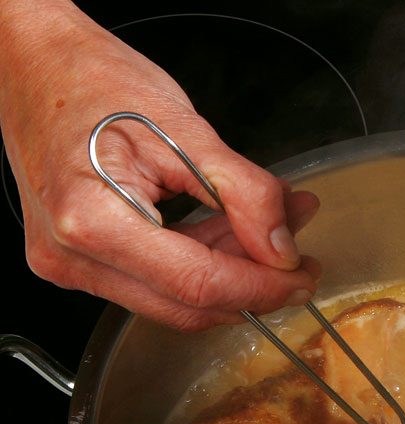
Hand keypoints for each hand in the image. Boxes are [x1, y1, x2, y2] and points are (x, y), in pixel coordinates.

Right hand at [0, 0, 319, 330]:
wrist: (32, 65)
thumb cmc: (92, 80)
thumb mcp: (185, 127)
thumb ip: (244, 193)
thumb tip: (282, 249)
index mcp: (93, 220)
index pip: (200, 284)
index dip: (261, 288)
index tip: (301, 277)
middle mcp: (73, 256)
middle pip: (188, 304)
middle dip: (253, 286)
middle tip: (297, 261)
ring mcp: (71, 265)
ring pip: (176, 299)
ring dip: (232, 273)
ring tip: (274, 234)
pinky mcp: (81, 263)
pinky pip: (156, 283)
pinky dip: (201, 262)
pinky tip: (233, 234)